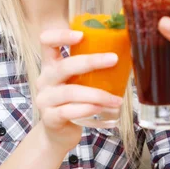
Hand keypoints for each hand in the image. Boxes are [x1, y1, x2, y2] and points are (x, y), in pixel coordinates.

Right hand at [35, 29, 122, 151]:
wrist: (58, 134)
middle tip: (114, 59)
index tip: (81, 35)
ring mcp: (45, 100)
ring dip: (97, 94)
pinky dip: (86, 109)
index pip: (46, 42)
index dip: (60, 35)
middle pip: (64, 66)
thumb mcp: (76, 82)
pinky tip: (100, 109)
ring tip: (116, 99)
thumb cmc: (73, 103)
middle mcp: (44, 80)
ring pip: (71, 92)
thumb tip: (124, 53)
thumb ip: (89, 70)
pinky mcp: (50, 118)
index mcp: (50, 66)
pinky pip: (68, 111)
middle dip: (91, 61)